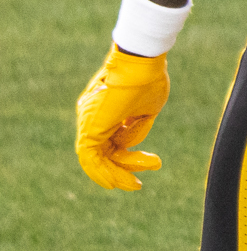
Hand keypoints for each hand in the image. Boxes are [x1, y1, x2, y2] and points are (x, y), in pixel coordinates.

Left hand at [75, 45, 167, 190]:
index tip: (153, 163)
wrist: (140, 64)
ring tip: (135, 185)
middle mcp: (93, 118)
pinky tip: (118, 183)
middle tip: (139, 184)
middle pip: (105, 152)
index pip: (114, 142)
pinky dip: (103, 172)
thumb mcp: (147, 110)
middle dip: (122, 170)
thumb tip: (127, 146)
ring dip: (115, 175)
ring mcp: (89, 123)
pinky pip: (91, 158)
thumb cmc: (148, 80)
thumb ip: (136, 128)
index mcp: (107, 112)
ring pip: (97, 159)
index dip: (130, 157)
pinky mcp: (90, 128)